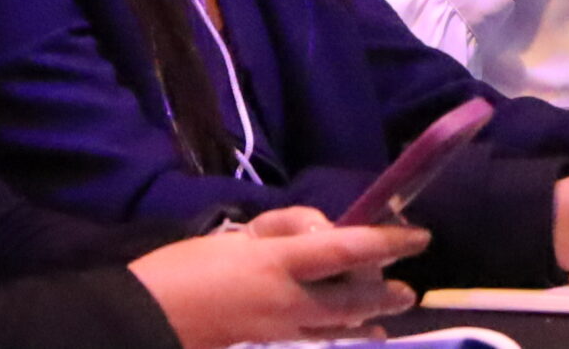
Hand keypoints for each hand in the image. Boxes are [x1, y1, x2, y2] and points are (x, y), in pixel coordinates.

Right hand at [128, 207, 425, 348]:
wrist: (150, 319)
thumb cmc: (186, 268)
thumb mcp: (239, 234)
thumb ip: (284, 230)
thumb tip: (323, 232)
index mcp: (280, 263)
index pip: (348, 248)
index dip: (388, 241)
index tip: (419, 235)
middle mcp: (290, 299)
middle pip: (354, 297)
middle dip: (385, 293)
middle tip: (410, 291)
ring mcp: (282, 326)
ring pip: (340, 322)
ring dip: (369, 315)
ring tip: (391, 314)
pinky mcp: (269, 340)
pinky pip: (318, 335)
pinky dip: (343, 332)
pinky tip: (359, 333)